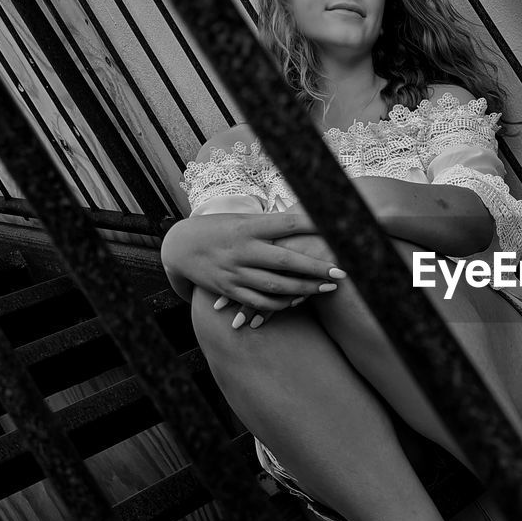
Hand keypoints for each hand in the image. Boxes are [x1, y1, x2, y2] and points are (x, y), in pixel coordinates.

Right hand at [160, 210, 345, 324]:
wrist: (178, 246)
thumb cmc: (220, 228)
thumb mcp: (242, 219)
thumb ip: (270, 225)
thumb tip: (310, 218)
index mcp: (248, 226)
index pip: (286, 223)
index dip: (313, 224)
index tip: (336, 227)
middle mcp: (242, 249)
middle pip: (286, 260)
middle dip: (316, 267)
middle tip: (343, 271)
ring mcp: (235, 272)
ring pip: (276, 285)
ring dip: (305, 288)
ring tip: (329, 287)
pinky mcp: (229, 289)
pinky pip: (260, 301)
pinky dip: (282, 303)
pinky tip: (300, 300)